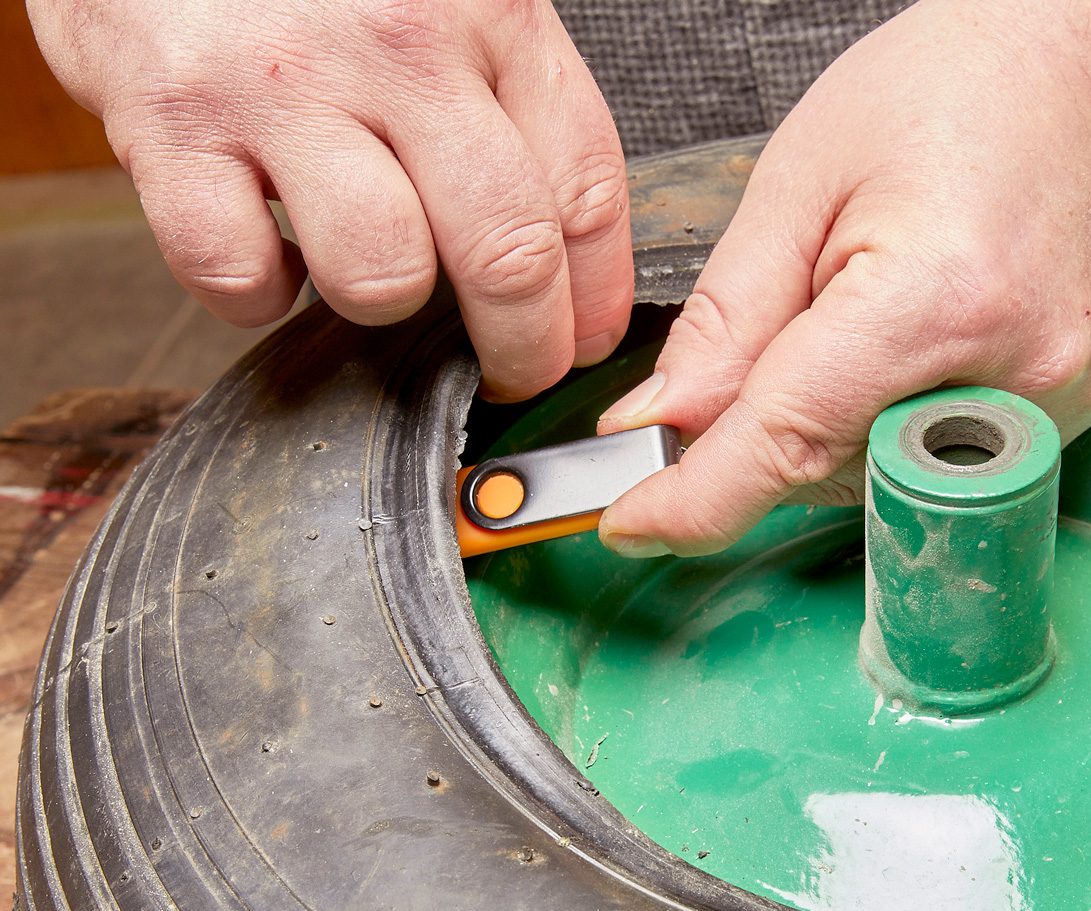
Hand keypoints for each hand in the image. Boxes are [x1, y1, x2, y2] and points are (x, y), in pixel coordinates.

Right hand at [27, 0, 632, 398]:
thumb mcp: (448, 1)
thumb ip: (510, 106)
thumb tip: (557, 263)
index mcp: (487, 10)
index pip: (585, 192)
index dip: (594, 299)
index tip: (581, 343)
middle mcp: (397, 46)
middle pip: (507, 254)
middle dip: (523, 349)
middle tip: (513, 373)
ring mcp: (284, 86)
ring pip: (382, 277)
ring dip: (382, 303)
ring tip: (367, 267)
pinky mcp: (176, 125)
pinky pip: (242, 276)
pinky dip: (258, 295)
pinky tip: (268, 251)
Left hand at [596, 0, 1090, 556]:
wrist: (1089, 73)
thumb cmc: (959, 90)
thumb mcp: (798, 185)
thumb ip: (724, 323)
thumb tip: (659, 424)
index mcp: (939, 303)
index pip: (784, 445)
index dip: (692, 501)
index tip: (630, 524)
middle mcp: (1009, 378)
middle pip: (817, 470)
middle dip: (758, 429)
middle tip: (779, 323)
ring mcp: (1044, 412)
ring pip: (862, 477)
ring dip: (819, 420)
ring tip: (860, 305)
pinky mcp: (1054, 424)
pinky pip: (914, 462)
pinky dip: (870, 420)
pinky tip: (892, 342)